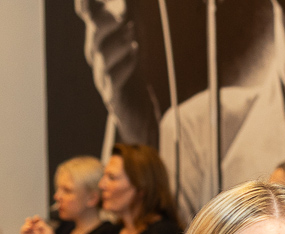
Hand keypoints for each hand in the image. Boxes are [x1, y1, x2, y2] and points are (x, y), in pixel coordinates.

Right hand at [20, 216, 55, 233]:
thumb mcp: (48, 229)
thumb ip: (42, 224)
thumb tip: (35, 223)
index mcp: (41, 227)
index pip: (36, 220)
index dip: (35, 218)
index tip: (36, 218)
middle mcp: (35, 230)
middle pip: (29, 222)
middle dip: (29, 220)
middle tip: (31, 221)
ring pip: (25, 226)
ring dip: (26, 224)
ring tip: (30, 226)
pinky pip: (22, 233)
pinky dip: (23, 229)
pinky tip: (27, 228)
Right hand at [74, 0, 158, 143]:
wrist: (138, 111)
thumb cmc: (134, 67)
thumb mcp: (133, 33)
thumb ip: (126, 10)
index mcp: (99, 37)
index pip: (89, 15)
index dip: (86, 5)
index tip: (86, 0)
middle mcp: (96, 55)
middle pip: (96, 36)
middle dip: (109, 24)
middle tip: (126, 16)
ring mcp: (102, 76)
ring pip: (103, 58)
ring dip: (118, 45)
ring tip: (133, 37)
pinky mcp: (112, 96)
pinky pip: (114, 80)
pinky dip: (124, 67)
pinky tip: (135, 57)